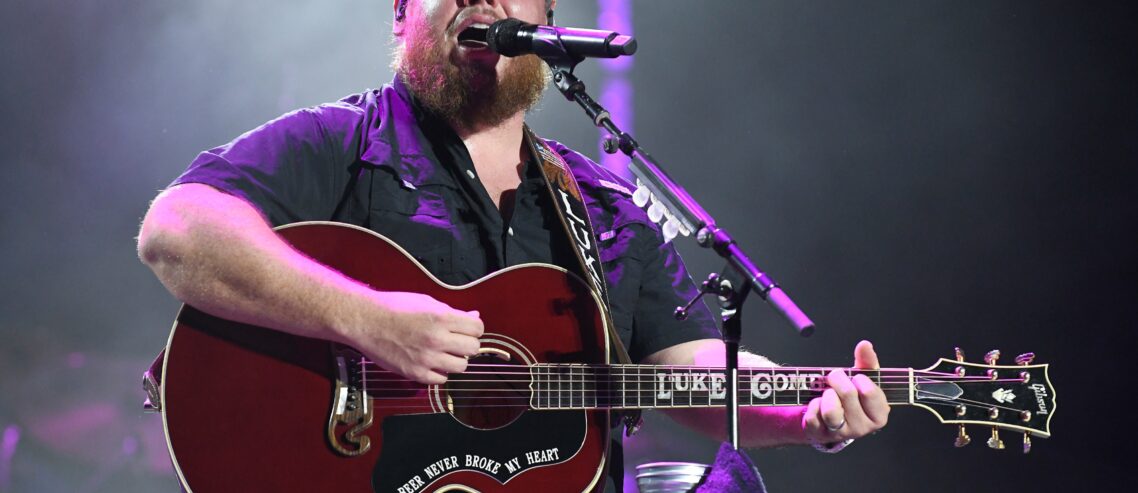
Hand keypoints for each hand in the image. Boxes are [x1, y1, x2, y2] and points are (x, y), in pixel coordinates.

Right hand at [350, 291, 483, 384]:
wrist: (365, 321)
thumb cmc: (394, 307)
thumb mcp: (427, 302)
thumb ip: (453, 312)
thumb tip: (474, 318)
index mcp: (441, 318)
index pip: (478, 328)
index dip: (474, 328)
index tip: (466, 329)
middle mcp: (436, 339)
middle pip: (473, 348)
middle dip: (467, 343)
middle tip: (456, 340)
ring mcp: (426, 359)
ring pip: (461, 366)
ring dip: (456, 359)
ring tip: (443, 352)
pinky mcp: (415, 373)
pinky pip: (442, 379)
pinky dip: (440, 372)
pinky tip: (431, 362)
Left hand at [801, 340, 889, 443]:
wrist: (829, 418)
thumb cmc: (850, 398)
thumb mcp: (862, 380)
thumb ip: (866, 363)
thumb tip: (865, 345)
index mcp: (878, 415)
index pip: (869, 391)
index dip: (858, 379)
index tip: (855, 378)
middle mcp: (862, 428)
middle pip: (848, 395)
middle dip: (837, 379)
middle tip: (835, 377)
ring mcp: (841, 434)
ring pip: (831, 410)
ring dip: (826, 394)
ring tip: (827, 393)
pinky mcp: (820, 435)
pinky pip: (813, 415)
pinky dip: (812, 404)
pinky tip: (818, 403)